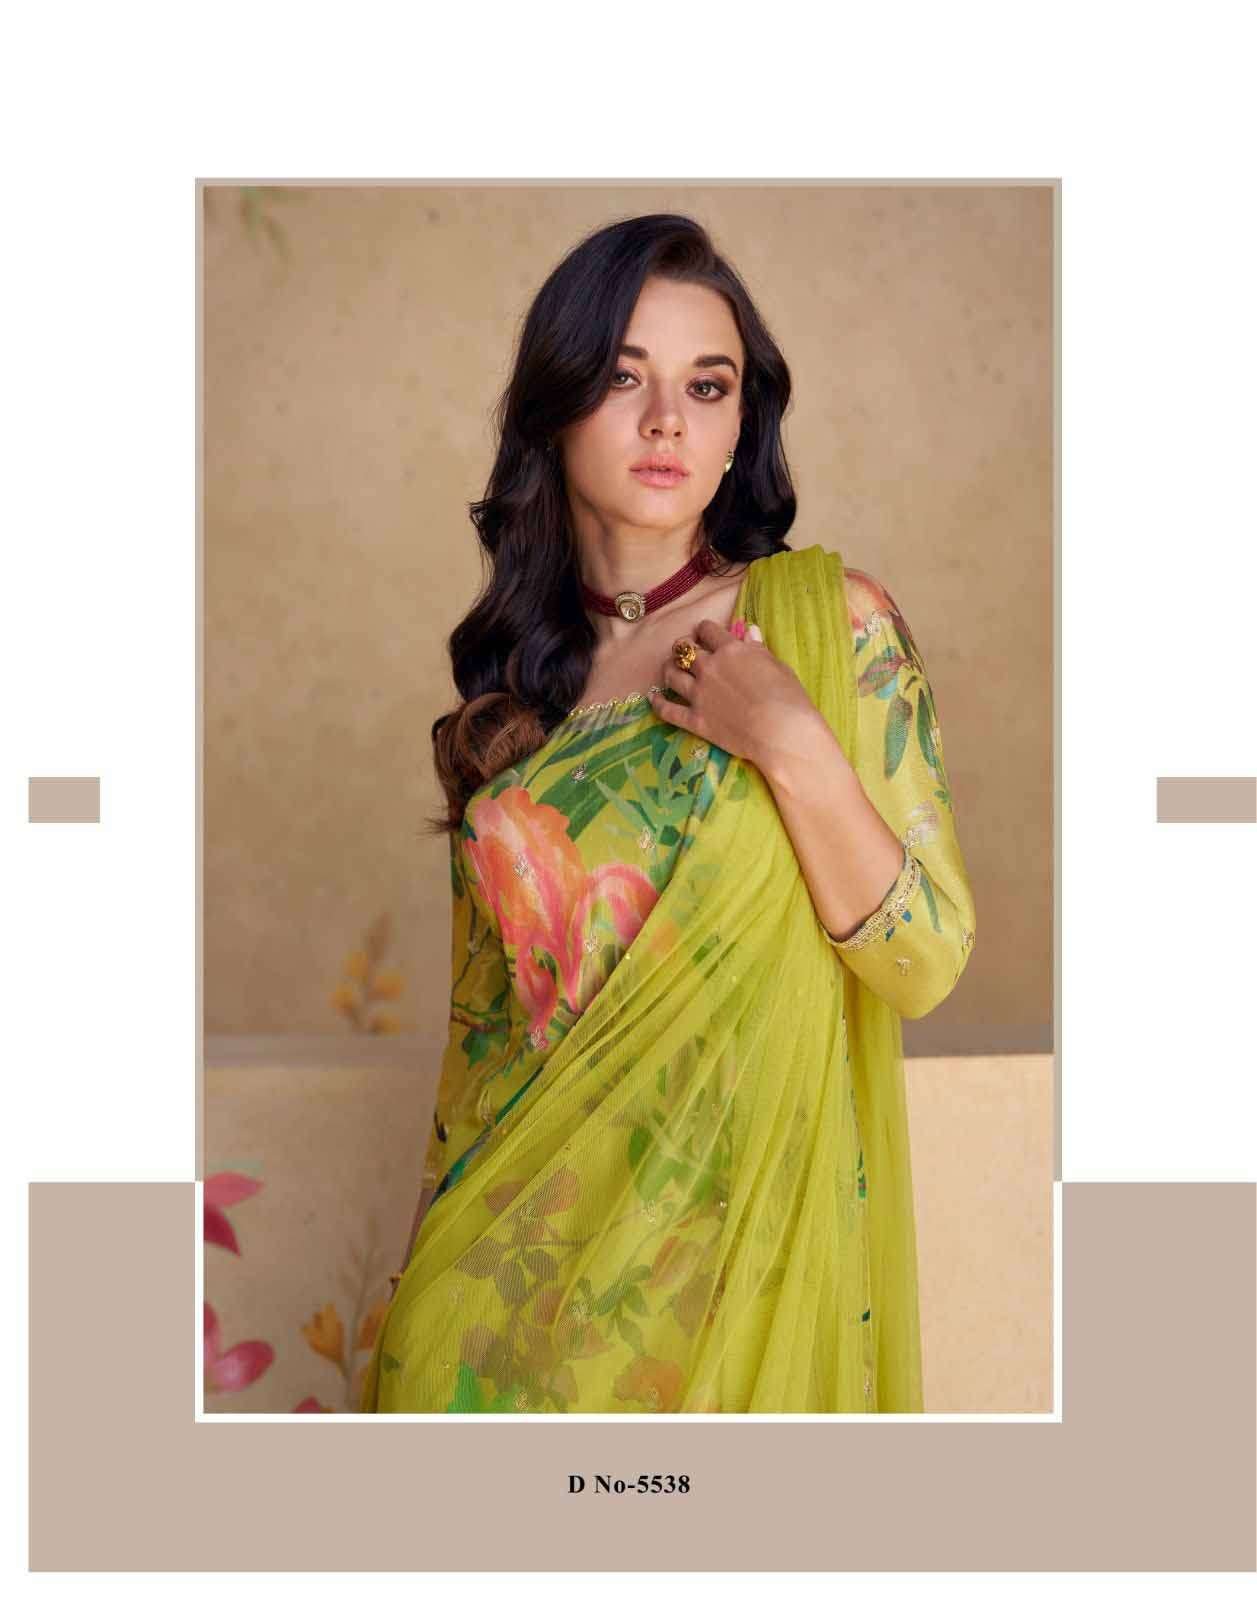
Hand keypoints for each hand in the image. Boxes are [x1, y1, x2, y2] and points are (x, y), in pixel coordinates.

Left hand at [648, 616, 834, 778]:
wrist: (782, 732)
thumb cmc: (788, 698)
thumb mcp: (777, 666)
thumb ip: (758, 649)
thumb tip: (749, 631)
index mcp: (730, 650)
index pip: (708, 630)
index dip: (704, 630)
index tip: (705, 634)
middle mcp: (709, 668)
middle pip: (684, 649)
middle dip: (683, 647)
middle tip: (685, 651)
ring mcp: (699, 694)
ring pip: (671, 674)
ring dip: (668, 668)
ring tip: (670, 669)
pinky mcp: (696, 720)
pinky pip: (668, 710)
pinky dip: (658, 703)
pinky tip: (653, 698)